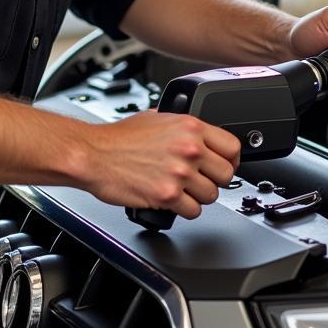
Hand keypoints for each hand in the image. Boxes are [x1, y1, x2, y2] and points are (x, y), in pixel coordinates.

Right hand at [82, 111, 240, 219]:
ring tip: (183, 191)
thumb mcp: (158, 117)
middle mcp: (190, 149)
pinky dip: (185, 210)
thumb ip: (184, 127)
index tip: (225, 165)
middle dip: (215, 180)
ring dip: (199, 197)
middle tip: (201, 181)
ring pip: (211, 196)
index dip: (231, 160)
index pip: (232, 147)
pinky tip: (173, 200)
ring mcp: (180, 173)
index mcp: (191, 127)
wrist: (94, 154)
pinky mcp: (167, 195)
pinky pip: (193, 211)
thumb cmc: (120, 137)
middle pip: (226, 174)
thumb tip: (199, 135)